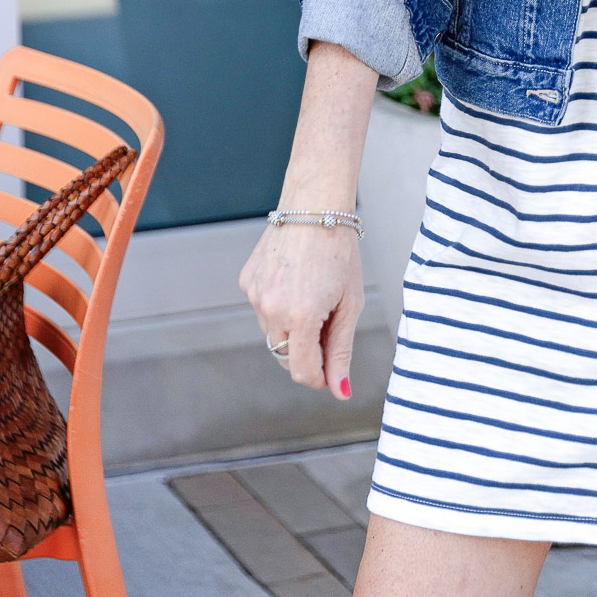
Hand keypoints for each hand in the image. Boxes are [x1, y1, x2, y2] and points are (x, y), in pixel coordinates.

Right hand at [239, 220, 363, 397]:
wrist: (315, 206)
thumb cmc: (339, 251)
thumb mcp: (350, 303)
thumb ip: (342, 350)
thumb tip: (339, 391)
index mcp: (300, 317)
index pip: (303, 372)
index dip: (321, 377)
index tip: (333, 368)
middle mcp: (271, 309)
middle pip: (286, 358)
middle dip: (308, 353)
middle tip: (329, 323)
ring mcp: (255, 295)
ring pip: (273, 335)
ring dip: (293, 329)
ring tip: (314, 295)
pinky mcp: (247, 282)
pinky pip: (263, 310)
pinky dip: (279, 307)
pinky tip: (296, 282)